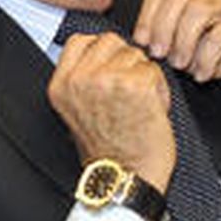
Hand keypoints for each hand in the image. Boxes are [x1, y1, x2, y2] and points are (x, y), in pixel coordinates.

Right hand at [49, 30, 174, 191]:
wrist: (126, 179)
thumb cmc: (108, 152)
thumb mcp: (77, 111)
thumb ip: (82, 79)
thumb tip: (101, 53)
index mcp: (61, 85)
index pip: (81, 41)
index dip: (102, 53)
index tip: (110, 72)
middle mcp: (80, 79)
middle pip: (112, 41)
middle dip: (125, 62)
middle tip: (128, 93)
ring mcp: (107, 79)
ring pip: (136, 53)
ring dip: (144, 76)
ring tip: (139, 104)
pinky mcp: (135, 85)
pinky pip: (154, 69)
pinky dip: (159, 89)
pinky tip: (152, 110)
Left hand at [133, 0, 220, 87]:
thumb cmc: (217, 50)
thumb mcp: (185, 39)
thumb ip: (165, 33)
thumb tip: (140, 43)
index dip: (147, 16)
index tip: (141, 41)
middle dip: (163, 27)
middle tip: (158, 54)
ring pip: (199, 11)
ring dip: (183, 42)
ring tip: (181, 65)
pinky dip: (206, 58)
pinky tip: (202, 73)